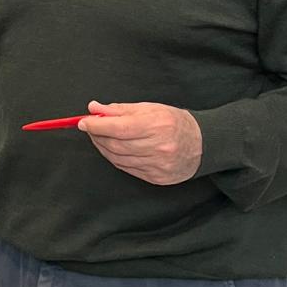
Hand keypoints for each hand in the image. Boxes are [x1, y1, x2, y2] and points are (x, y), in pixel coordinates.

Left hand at [78, 100, 201, 184]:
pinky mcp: (156, 178)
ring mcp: (158, 165)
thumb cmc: (174, 122)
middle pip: (116, 145)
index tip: (84, 122)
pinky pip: (127, 169)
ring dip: (103, 148)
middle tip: (89, 128)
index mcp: (157, 126)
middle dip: (97, 136)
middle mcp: (158, 147)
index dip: (97, 126)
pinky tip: (113, 150)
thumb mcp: (149, 108)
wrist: (202, 144)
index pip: (119, 128)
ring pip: (118, 159)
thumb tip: (94, 108)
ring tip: (100, 137)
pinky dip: (115, 159)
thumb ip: (120, 109)